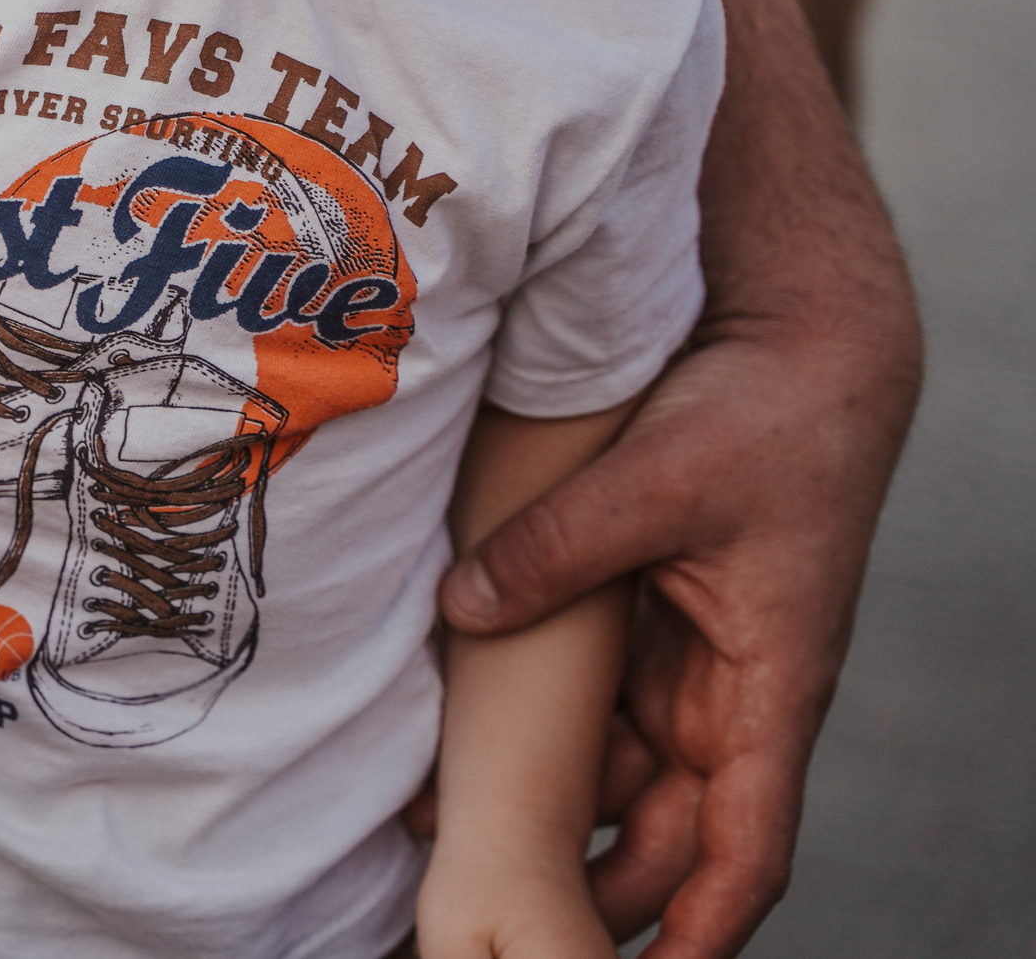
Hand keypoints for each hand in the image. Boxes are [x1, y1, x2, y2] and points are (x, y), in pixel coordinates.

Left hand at [439, 308, 917, 956]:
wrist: (799, 343)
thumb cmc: (766, 419)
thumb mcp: (657, 481)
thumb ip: (558, 547)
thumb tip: (460, 607)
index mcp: (770, 684)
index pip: (747, 843)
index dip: (706, 926)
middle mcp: (731, 690)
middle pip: (665, 828)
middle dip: (594, 886)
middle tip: (496, 918)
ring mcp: (688, 658)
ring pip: (619, 770)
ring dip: (550, 807)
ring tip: (443, 839)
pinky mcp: (648, 616)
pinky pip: (592, 700)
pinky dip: (537, 730)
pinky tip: (455, 745)